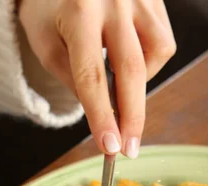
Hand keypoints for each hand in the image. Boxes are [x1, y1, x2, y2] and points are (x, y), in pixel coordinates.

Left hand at [18, 0, 175, 156]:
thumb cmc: (49, 5)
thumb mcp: (45, 40)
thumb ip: (71, 76)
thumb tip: (103, 110)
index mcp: (79, 11)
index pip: (91, 77)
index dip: (101, 117)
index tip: (109, 146)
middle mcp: (114, 0)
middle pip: (131, 70)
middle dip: (132, 117)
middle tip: (130, 148)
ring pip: (156, 53)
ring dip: (140, 82)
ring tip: (119, 84)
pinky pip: (161, 40)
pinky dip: (148, 60)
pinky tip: (128, 59)